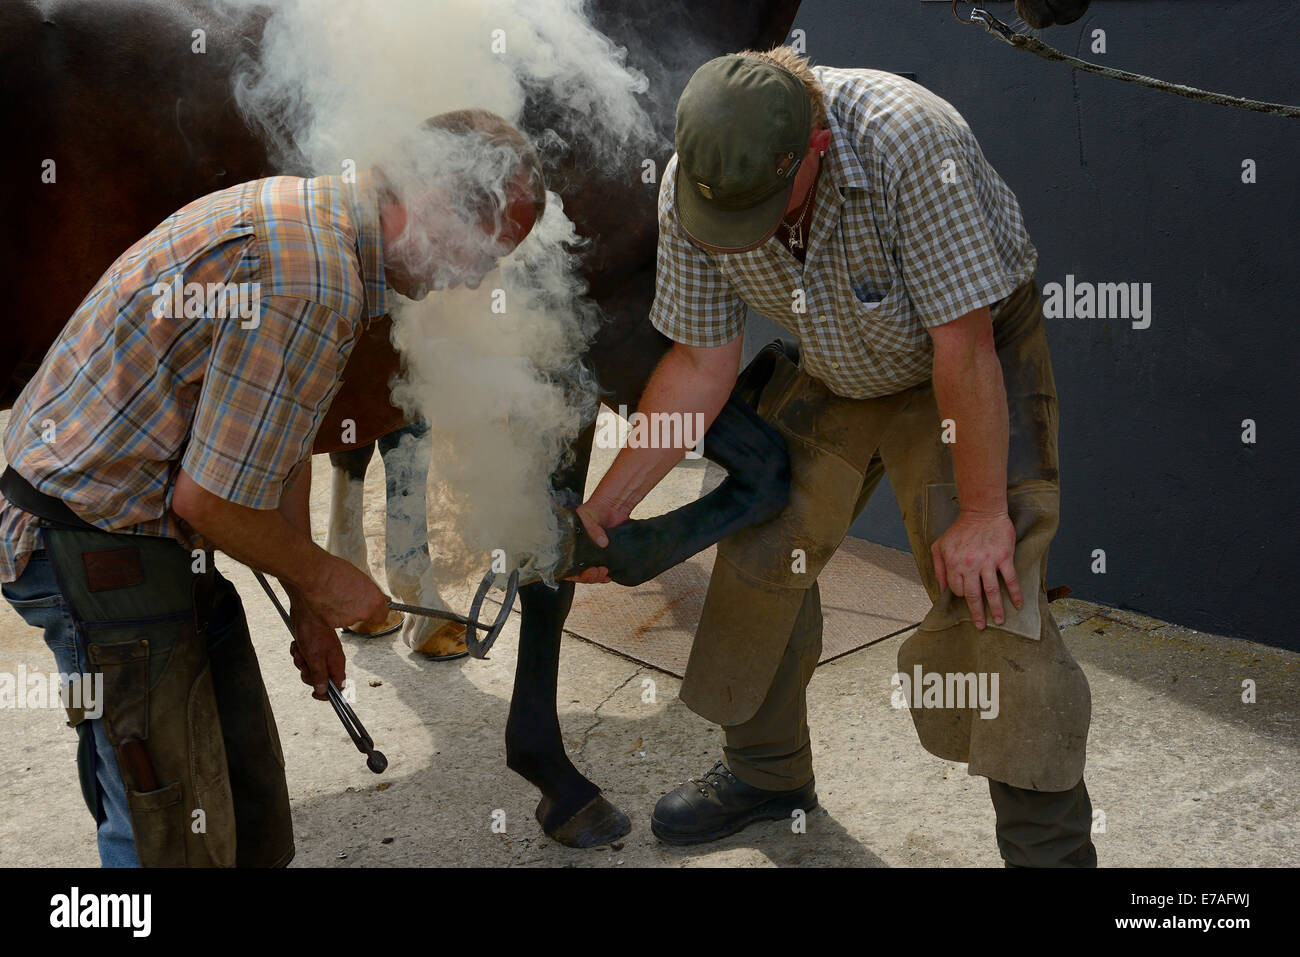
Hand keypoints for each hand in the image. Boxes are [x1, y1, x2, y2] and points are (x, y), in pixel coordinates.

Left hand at [289, 603, 345, 698]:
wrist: (306, 610)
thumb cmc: (314, 631)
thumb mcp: (315, 658)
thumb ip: (320, 676)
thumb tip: (323, 692)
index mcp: (336, 664)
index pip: (338, 687)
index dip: (326, 693)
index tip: (314, 693)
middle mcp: (331, 660)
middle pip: (320, 680)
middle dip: (307, 674)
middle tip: (305, 664)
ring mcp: (321, 653)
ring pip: (309, 668)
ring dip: (301, 662)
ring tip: (301, 650)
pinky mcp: (312, 647)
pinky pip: (303, 658)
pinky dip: (298, 653)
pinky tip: (298, 644)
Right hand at [298, 555, 388, 629]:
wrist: (313, 573)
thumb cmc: (335, 571)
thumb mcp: (361, 578)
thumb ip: (372, 593)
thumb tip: (382, 599)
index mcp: (373, 601)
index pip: (382, 615)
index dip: (376, 610)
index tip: (372, 607)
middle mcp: (362, 614)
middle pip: (364, 616)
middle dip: (358, 609)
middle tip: (348, 596)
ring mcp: (346, 621)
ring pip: (348, 619)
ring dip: (343, 612)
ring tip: (333, 596)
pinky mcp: (330, 624)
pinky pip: (334, 620)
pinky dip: (331, 614)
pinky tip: (325, 601)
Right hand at [564, 497, 622, 583]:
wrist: (612, 506)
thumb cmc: (595, 508)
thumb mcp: (586, 515)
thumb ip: (592, 528)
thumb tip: (603, 542)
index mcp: (569, 544)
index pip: (566, 566)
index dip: (575, 573)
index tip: (588, 570)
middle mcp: (578, 552)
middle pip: (578, 573)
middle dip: (589, 576)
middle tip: (598, 571)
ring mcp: (590, 555)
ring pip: (589, 574)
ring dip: (596, 577)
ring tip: (604, 572)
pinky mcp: (602, 556)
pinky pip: (600, 571)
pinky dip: (603, 575)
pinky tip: (608, 575)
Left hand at [930, 511, 1022, 629]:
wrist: (982, 512)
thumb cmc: (960, 529)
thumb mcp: (939, 546)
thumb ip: (938, 568)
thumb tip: (941, 590)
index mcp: (953, 563)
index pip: (957, 589)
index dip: (962, 595)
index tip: (968, 598)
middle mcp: (970, 565)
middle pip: (973, 595)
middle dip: (977, 613)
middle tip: (981, 626)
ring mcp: (988, 562)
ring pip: (992, 591)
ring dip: (996, 609)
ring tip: (1000, 621)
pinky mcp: (1004, 557)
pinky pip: (1010, 579)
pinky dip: (1014, 593)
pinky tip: (1018, 604)